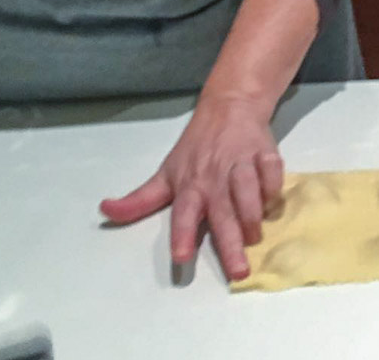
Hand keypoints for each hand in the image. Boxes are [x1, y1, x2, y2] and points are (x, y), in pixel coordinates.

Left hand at [99, 92, 284, 281]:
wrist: (229, 106)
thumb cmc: (197, 148)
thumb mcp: (166, 173)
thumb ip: (140, 200)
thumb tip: (104, 212)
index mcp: (190, 186)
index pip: (183, 213)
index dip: (182, 234)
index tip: (181, 257)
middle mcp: (215, 178)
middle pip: (222, 213)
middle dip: (231, 243)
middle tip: (238, 272)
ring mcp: (241, 163)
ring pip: (248, 190)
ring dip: (252, 213)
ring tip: (255, 235)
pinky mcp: (265, 152)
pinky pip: (272, 171)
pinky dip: (274, 185)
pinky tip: (273, 198)